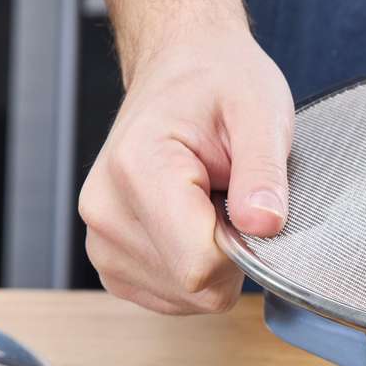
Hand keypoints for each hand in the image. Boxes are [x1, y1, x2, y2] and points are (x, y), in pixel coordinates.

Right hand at [79, 23, 292, 313]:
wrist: (182, 69)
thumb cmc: (221, 85)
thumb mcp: (261, 112)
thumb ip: (263, 172)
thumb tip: (264, 225)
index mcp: (137, 169)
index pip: (199, 263)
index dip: (244, 248)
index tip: (250, 204)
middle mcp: (105, 209)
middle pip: (194, 286)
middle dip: (232, 256)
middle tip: (233, 198)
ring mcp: (101, 239)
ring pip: (186, 297)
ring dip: (215, 262)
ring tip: (212, 204)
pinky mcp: (111, 260)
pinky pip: (172, 296)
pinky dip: (197, 270)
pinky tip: (196, 224)